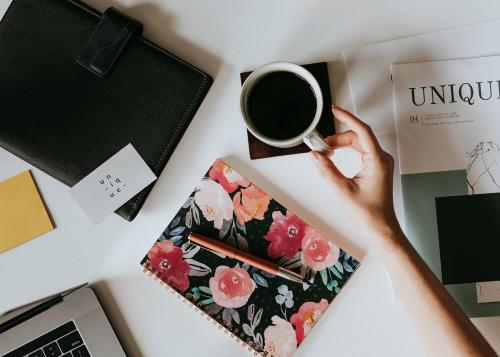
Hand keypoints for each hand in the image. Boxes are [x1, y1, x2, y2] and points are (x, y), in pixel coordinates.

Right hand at [311, 106, 402, 250]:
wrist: (380, 228)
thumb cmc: (369, 213)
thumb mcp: (343, 190)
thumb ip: (327, 170)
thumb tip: (316, 155)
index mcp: (377, 161)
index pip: (362, 131)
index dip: (347, 118)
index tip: (335, 110)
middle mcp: (381, 159)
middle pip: (357, 137)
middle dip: (337, 138)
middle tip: (320, 145)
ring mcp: (379, 163)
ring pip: (358, 144)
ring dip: (341, 145)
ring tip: (325, 152)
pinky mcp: (375, 169)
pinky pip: (360, 152)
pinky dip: (346, 151)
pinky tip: (335, 156)